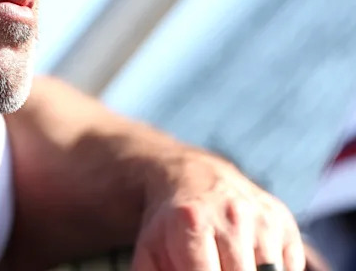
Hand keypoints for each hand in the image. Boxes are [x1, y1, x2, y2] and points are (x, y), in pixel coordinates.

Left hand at [131, 149, 303, 270]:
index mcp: (192, 222)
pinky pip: (290, 267)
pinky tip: (248, 263)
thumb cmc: (168, 226)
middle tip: (214, 269)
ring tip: (226, 264)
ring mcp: (261, 218)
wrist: (191, 177)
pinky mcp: (284, 223)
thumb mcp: (149, 251)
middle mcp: (230, 215)